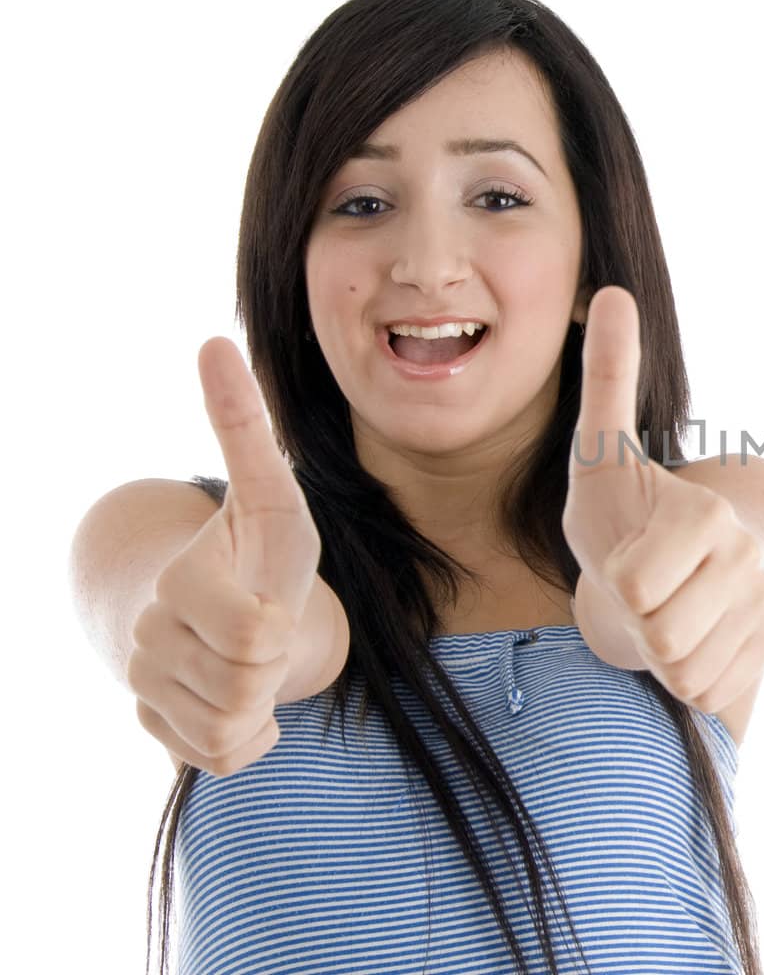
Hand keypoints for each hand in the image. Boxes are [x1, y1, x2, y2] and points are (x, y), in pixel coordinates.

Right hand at [127, 337, 322, 776]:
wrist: (216, 614)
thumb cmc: (257, 550)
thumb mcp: (269, 493)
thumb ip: (243, 426)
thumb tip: (211, 340)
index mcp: (181, 584)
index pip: (254, 630)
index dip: (278, 620)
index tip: (274, 599)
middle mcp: (155, 639)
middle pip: (248, 682)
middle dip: (277, 661)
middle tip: (271, 630)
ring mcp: (151, 689)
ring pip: (234, 724)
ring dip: (266, 698)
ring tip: (258, 661)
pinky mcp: (163, 733)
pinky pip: (226, 759)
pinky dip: (252, 738)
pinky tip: (246, 700)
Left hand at [562, 286, 763, 714]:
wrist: (699, 563)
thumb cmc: (633, 508)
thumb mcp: (602, 452)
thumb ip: (607, 379)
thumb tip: (614, 291)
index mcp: (707, 517)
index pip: (632, 587)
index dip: (616, 580)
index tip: (631, 554)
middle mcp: (747, 563)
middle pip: (660, 636)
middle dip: (639, 621)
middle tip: (646, 588)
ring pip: (685, 672)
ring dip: (662, 654)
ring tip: (666, 612)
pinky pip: (707, 695)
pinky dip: (687, 679)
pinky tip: (692, 640)